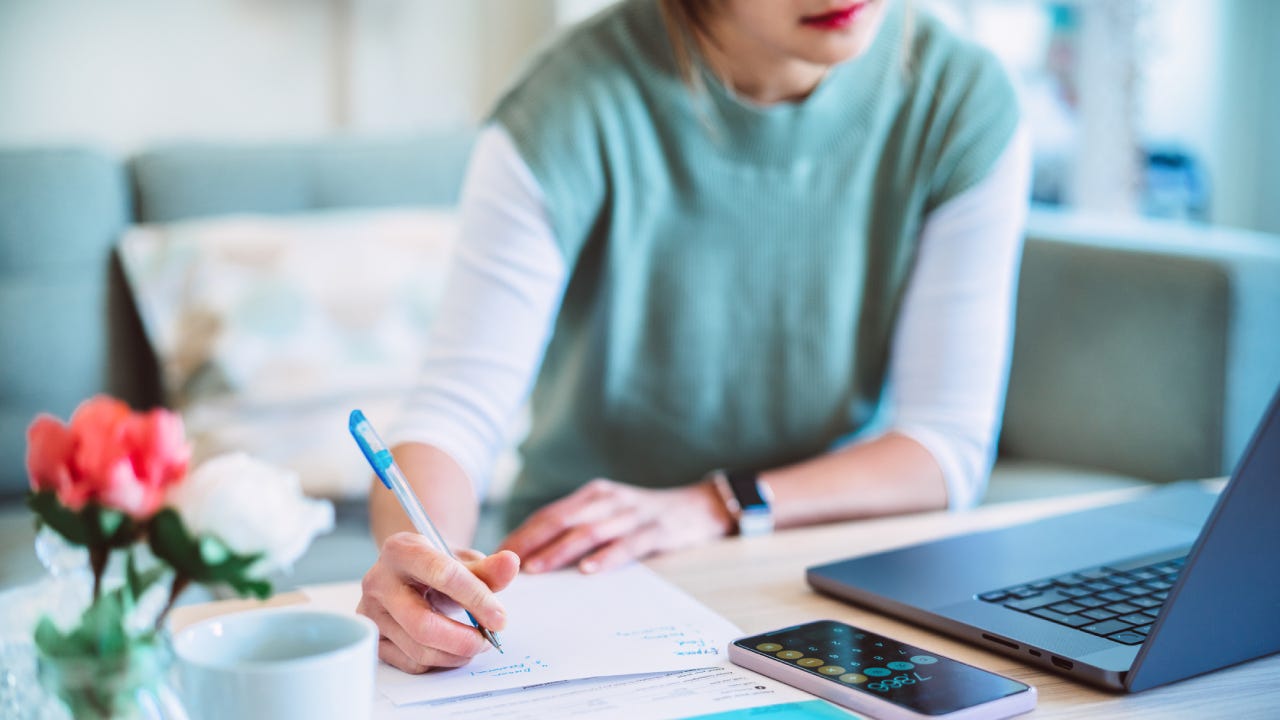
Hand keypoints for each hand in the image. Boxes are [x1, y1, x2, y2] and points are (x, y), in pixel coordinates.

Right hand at [357, 533, 519, 672]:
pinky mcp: (374, 638)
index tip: (500, 618)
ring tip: (475, 643)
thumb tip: (511, 564)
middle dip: (463, 639)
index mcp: (400, 550)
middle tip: (488, 640)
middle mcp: (378, 581)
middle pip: (423, 624)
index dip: (477, 599)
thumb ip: (488, 567)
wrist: (410, 571)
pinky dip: (440, 661)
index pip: (443, 575)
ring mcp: (371, 613)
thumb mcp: (463, 559)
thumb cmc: (438, 564)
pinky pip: (410, 662)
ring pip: (418, 649)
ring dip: (456, 654)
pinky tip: (453, 648)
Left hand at [498, 478, 732, 573]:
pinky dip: (607, 557)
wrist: (700, 506)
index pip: (548, 514)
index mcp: (592, 495)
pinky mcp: (656, 529)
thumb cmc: (645, 517)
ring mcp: (632, 513)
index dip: (521, 534)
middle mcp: (608, 499)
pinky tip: (589, 570)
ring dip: (559, 551)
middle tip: (504, 565)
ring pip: (589, 531)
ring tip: (536, 569)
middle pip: (561, 519)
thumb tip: (534, 557)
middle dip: (530, 542)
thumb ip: (578, 527)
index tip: (494, 555)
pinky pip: (628, 544)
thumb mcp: (610, 513)